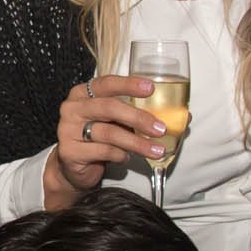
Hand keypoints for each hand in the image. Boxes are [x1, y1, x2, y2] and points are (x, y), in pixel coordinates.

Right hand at [45, 76, 173, 200]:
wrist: (74, 167)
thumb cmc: (98, 138)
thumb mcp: (116, 121)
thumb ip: (139, 114)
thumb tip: (183, 115)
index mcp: (83, 93)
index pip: (106, 83)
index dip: (129, 84)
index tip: (151, 88)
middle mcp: (73, 108)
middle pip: (109, 107)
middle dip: (139, 118)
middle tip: (160, 128)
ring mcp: (67, 130)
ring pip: (110, 133)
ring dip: (137, 143)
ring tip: (156, 150)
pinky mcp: (70, 152)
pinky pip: (104, 151)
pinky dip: (121, 155)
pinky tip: (126, 157)